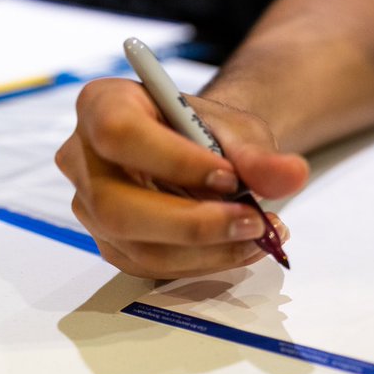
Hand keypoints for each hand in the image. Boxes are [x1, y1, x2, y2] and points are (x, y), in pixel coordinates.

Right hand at [56, 77, 308, 278]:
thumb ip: (260, 152)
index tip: (229, 176)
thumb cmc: (208, 134)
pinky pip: (154, 267)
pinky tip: (241, 246)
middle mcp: (82, 158)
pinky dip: (206, 262)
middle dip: (194, 223)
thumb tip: (291, 176)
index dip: (175, 161)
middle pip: (118, 206)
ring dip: (208, 250)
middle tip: (254, 222)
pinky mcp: (114, 245)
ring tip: (260, 234)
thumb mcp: (238, 129)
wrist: (202, 156)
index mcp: (101, 106)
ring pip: (138, 247)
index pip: (120, 134)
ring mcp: (92, 208)